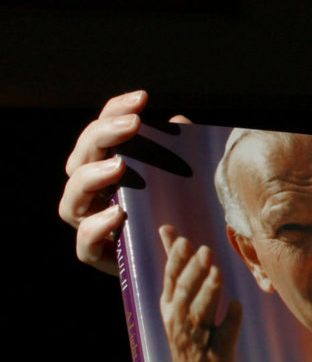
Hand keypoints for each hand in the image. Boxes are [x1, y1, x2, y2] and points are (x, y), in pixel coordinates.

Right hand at [59, 90, 189, 273]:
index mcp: (110, 167)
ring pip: (71, 199)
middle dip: (101, 136)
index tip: (142, 98)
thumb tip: (177, 120)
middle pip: (80, 159)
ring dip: (91, 177)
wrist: (188, 262)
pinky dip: (96, 227)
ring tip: (118, 166)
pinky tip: (119, 214)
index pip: (103, 132)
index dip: (115, 110)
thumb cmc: (186, 211)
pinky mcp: (100, 256)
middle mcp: (94, 194)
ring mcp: (92, 224)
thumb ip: (184, 151)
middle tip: (132, 125)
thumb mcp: (190, 177)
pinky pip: (85, 244)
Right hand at [160, 224, 243, 361]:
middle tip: (204, 250)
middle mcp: (180, 329)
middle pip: (183, 298)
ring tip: (217, 273)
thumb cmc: (194, 341)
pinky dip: (230, 323)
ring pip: (200, 318)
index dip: (175, 262)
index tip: (181, 239)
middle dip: (192, 274)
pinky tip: (237, 307)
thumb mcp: (181, 306)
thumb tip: (168, 230)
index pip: (170, 284)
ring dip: (208, 295)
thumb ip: (178, 267)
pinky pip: (224, 340)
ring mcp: (198, 346)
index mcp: (171, 313)